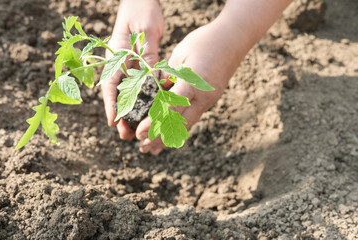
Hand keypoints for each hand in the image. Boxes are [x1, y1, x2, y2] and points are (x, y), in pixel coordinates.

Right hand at [101, 0, 163, 137]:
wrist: (141, 0)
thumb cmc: (142, 10)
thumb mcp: (146, 31)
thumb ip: (147, 55)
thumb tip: (150, 79)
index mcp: (116, 55)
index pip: (110, 84)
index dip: (111, 105)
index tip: (113, 122)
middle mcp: (120, 62)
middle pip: (117, 93)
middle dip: (120, 115)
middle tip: (124, 135)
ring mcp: (128, 64)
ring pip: (127, 92)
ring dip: (130, 111)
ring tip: (134, 130)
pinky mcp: (137, 63)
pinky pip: (138, 84)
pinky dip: (141, 99)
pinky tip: (147, 111)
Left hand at [135, 18, 243, 154]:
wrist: (234, 39)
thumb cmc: (204, 41)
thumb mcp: (180, 55)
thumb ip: (167, 75)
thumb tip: (154, 92)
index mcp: (192, 83)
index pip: (170, 108)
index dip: (154, 123)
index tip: (140, 133)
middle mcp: (203, 97)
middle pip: (178, 123)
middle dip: (159, 137)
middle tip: (142, 148)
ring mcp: (209, 100)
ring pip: (187, 124)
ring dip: (169, 137)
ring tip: (154, 149)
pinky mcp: (211, 99)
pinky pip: (193, 116)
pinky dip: (180, 127)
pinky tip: (171, 134)